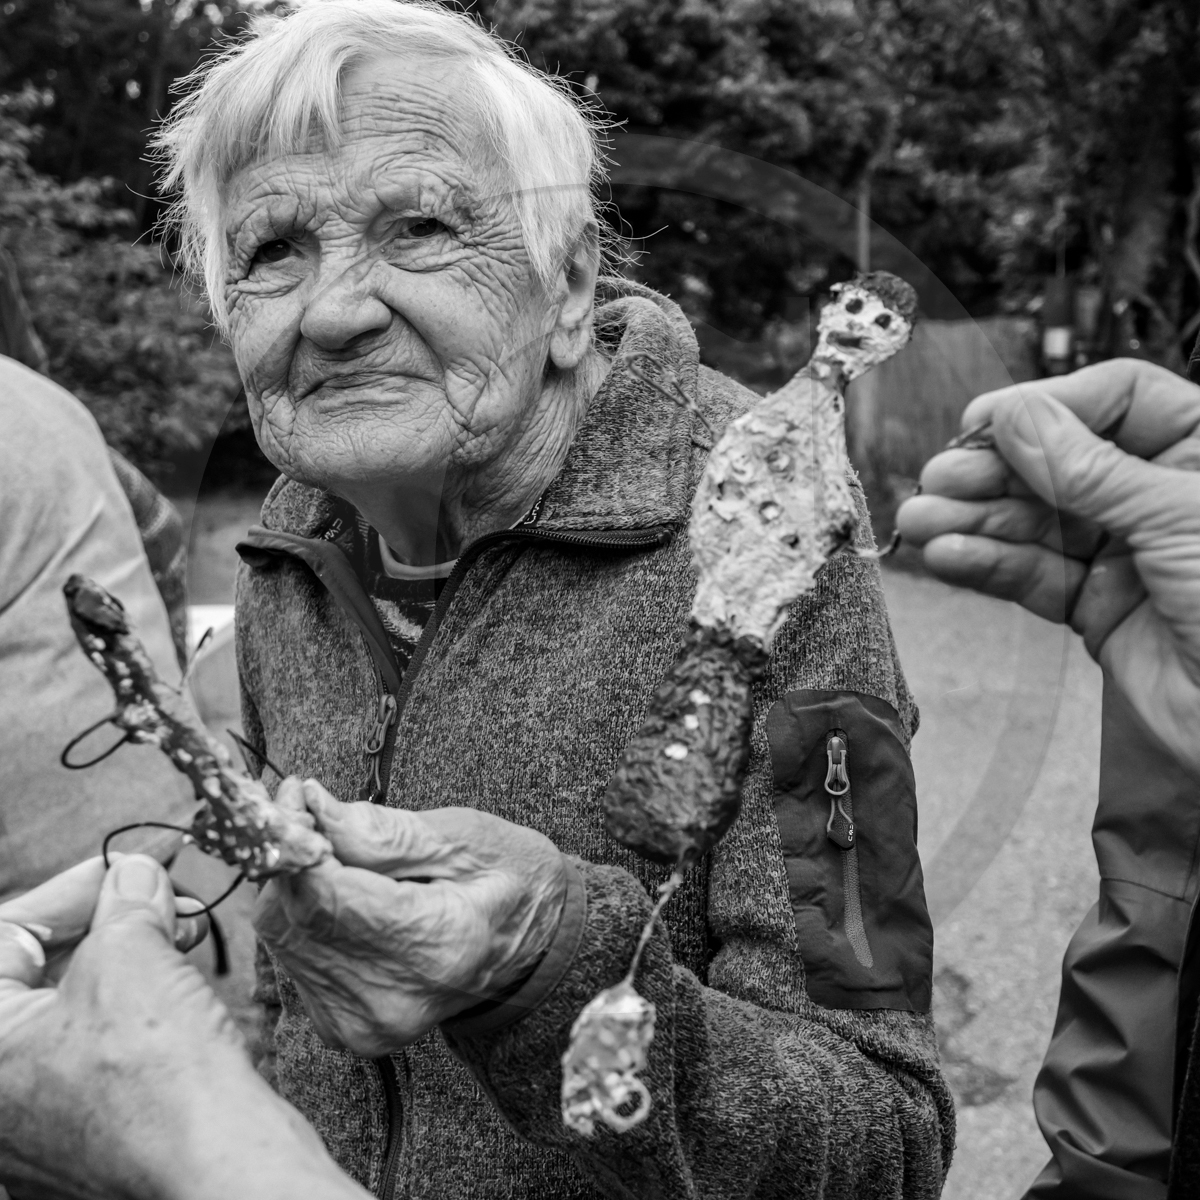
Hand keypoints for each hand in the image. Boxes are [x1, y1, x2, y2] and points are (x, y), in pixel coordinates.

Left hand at [0, 855, 367, 1199]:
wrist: (219, 1170)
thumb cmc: (158, 1079)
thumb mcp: (133, 957)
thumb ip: (124, 905)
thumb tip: (134, 876)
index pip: (8, 937)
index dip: (72, 891)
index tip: (125, 870)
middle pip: (39, 980)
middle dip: (106, 929)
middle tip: (161, 903)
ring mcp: (39, 1133)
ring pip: (74, 1022)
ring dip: (129, 968)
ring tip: (182, 943)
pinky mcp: (90, 1150)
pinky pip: (99, 1066)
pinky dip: (138, 1020)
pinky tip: (183, 1000)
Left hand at [254, 780, 568, 1055]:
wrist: (534, 943)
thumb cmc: (507, 876)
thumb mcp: (464, 836)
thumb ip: (383, 830)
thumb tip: (309, 807)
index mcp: (436, 947)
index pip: (325, 897)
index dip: (296, 839)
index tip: (293, 796)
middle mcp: (392, 1000)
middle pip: (294, 917)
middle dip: (296, 858)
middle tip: (320, 816)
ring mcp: (365, 1025)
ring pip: (284, 937)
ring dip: (299, 887)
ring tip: (346, 861)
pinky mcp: (345, 1030)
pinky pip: (293, 959)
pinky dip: (306, 919)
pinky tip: (346, 902)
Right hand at [896, 358, 1199, 777]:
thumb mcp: (1176, 519)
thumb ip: (1088, 469)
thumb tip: (1015, 416)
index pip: (1117, 400)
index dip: (1048, 405)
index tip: (985, 421)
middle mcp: (1160, 496)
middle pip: (1060, 462)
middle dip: (994, 471)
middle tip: (940, 479)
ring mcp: (1126, 553)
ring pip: (1035, 522)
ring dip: (973, 520)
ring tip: (920, 522)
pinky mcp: (1097, 607)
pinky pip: (1032, 576)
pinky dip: (986, 566)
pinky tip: (948, 555)